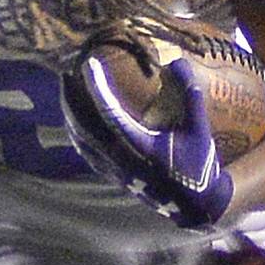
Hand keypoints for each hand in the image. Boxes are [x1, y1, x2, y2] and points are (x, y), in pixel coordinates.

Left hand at [63, 58, 233, 228]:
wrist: (195, 203)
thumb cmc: (197, 164)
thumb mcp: (199, 128)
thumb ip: (190, 94)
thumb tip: (179, 61)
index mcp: (140, 146)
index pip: (109, 111)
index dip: (97, 86)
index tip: (89, 64)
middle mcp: (121, 158)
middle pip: (84, 125)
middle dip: (72, 99)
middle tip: (65, 74)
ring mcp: (114, 169)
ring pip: (81, 140)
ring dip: (70, 115)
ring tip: (66, 94)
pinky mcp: (113, 175)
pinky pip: (85, 151)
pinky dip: (76, 132)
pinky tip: (74, 123)